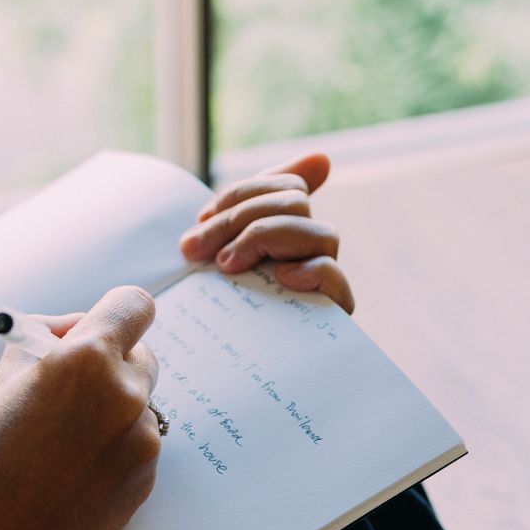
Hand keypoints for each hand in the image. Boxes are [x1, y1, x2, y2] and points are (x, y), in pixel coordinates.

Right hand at [0, 286, 162, 529]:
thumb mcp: (5, 378)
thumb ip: (48, 342)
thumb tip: (71, 329)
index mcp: (87, 359)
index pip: (133, 305)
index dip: (114, 313)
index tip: (98, 326)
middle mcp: (125, 396)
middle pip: (142, 354)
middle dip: (111, 362)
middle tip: (69, 386)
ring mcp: (140, 443)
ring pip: (138, 405)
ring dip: (110, 410)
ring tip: (59, 442)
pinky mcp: (144, 482)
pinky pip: (136, 446)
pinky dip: (112, 449)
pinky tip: (70, 471)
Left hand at [178, 151, 354, 313]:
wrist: (215, 372)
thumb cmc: (216, 306)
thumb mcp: (221, 252)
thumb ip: (246, 207)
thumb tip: (324, 157)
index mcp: (288, 228)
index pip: (286, 184)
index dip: (242, 193)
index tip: (202, 218)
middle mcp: (312, 250)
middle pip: (296, 202)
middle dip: (239, 218)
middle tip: (196, 250)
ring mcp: (322, 280)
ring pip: (320, 232)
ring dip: (265, 239)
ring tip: (227, 267)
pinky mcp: (329, 314)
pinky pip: (334, 276)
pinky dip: (309, 269)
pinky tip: (279, 277)